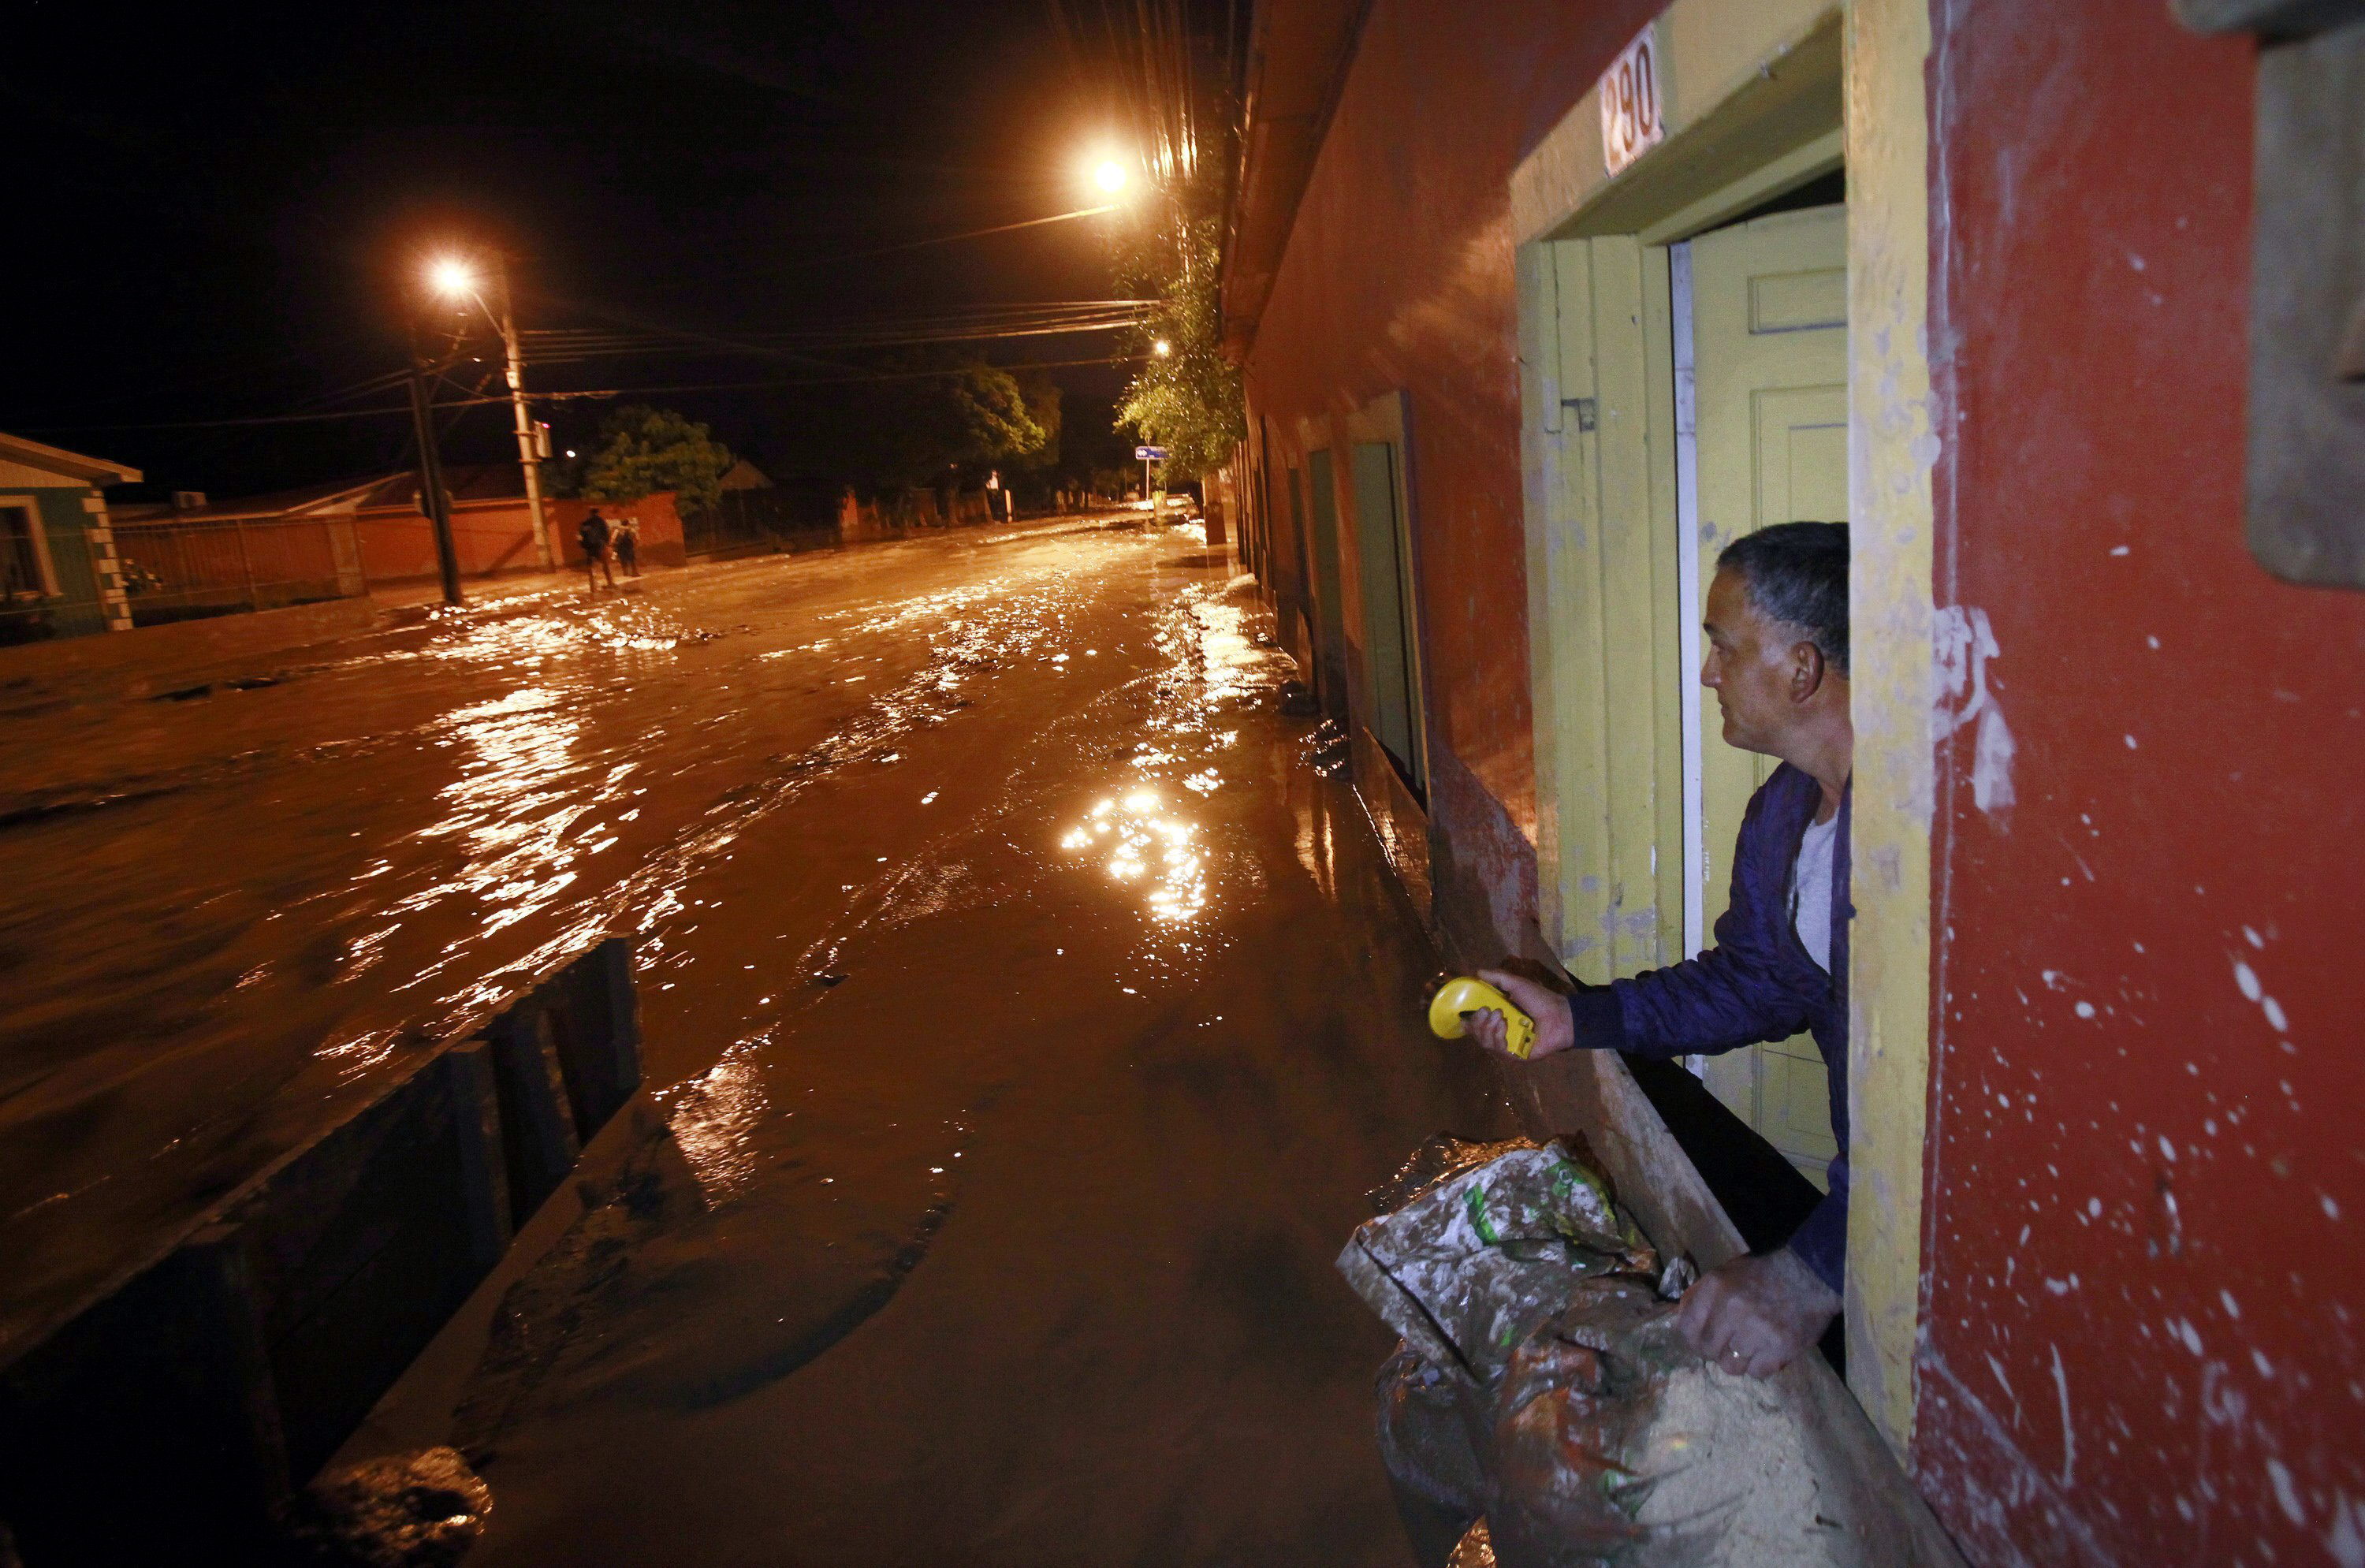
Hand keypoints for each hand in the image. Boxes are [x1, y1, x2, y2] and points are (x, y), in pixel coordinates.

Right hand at [1462, 968, 1575, 1058]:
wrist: (1559, 1015)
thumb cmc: (1540, 1000)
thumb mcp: (1516, 984)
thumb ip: (1497, 978)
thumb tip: (1478, 972)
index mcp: (1500, 1019)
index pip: (1477, 1025)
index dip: (1469, 1023)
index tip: (1464, 1017)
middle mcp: (1502, 1034)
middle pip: (1478, 1035)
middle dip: (1478, 1023)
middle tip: (1487, 1010)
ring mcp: (1509, 1046)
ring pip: (1486, 1044)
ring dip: (1488, 1029)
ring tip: (1500, 1017)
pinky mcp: (1517, 1057)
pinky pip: (1499, 1052)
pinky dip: (1498, 1038)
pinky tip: (1504, 1027)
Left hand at [1674, 1249, 1840, 1378]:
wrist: (1810, 1275)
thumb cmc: (1764, 1274)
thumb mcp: (1726, 1273)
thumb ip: (1701, 1296)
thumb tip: (1679, 1320)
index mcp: (1716, 1287)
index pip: (1687, 1328)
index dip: (1692, 1340)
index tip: (1701, 1341)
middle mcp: (1732, 1309)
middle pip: (1707, 1351)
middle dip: (1715, 1351)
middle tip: (1729, 1345)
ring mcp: (1756, 1331)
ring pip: (1731, 1367)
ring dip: (1738, 1361)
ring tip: (1751, 1347)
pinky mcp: (1780, 1348)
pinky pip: (1756, 1373)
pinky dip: (1760, 1365)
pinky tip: (1767, 1351)